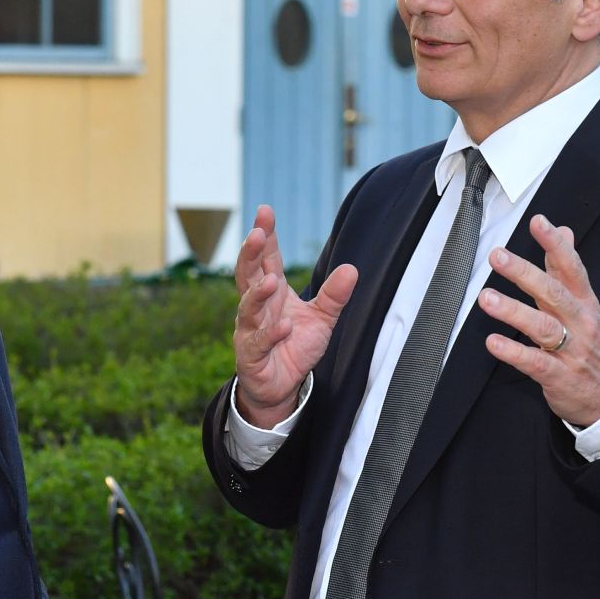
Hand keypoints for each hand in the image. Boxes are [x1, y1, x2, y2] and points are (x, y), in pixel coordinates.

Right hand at [232, 205, 357, 426]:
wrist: (281, 385)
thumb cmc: (295, 345)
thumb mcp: (322, 319)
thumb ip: (334, 296)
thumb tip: (352, 269)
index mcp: (271, 292)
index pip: (266, 258)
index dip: (265, 236)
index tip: (265, 212)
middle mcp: (256, 307)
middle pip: (247, 275)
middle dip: (251, 254)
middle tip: (258, 235)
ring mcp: (250, 330)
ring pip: (248, 308)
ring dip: (258, 294)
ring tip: (271, 280)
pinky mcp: (251, 356)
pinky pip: (258, 343)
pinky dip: (270, 334)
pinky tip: (284, 326)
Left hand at [477, 214, 599, 427]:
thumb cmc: (588, 343)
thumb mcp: (582, 304)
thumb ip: (566, 268)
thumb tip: (563, 229)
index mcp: (584, 301)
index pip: (572, 268)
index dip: (555, 244)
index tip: (538, 222)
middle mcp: (580, 322)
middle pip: (553, 293)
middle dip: (524, 273)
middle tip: (498, 256)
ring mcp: (571, 350)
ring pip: (542, 327)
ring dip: (513, 311)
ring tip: (486, 298)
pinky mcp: (558, 375)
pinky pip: (535, 362)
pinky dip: (513, 352)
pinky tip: (493, 342)